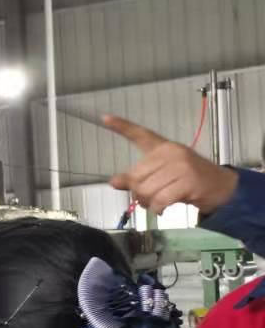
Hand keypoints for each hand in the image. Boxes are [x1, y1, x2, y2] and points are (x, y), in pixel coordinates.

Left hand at [103, 114, 237, 214]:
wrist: (222, 186)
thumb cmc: (190, 179)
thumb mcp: (163, 175)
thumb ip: (138, 177)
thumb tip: (114, 182)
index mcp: (164, 147)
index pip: (140, 134)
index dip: (121, 126)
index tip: (105, 118)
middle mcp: (171, 153)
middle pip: (136, 177)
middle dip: (138, 193)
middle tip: (148, 198)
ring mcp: (181, 166)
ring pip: (146, 190)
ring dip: (148, 203)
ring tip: (158, 203)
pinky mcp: (188, 182)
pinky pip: (160, 200)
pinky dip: (158, 209)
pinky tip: (163, 208)